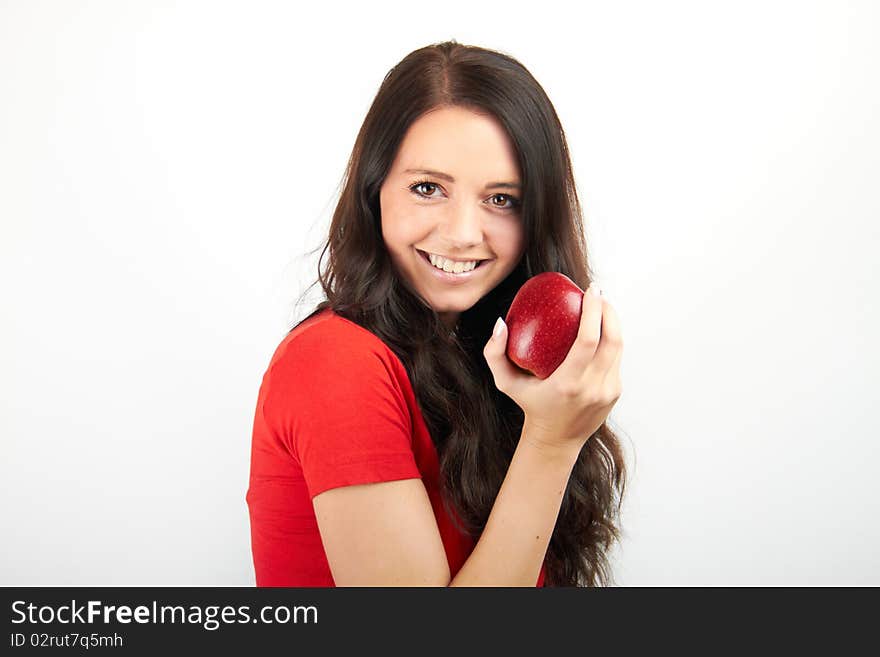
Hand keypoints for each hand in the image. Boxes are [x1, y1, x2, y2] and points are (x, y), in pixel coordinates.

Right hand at [483, 283, 622, 451]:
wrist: (555, 439)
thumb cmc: (530, 404)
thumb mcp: (505, 383)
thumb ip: (494, 354)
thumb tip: (500, 323)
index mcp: (568, 384)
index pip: (589, 340)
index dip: (594, 312)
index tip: (590, 292)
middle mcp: (592, 388)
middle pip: (612, 340)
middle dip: (608, 311)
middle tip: (597, 294)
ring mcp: (607, 392)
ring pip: (618, 348)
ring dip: (613, 323)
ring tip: (601, 306)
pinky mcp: (615, 393)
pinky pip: (616, 359)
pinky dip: (610, 340)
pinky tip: (601, 328)